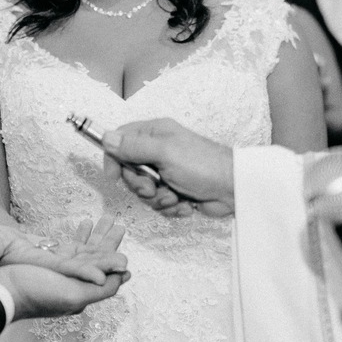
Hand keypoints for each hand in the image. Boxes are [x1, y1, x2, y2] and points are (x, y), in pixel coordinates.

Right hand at [0, 217, 131, 319]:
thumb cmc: (28, 292)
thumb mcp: (71, 295)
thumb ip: (99, 289)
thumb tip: (121, 278)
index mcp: (76, 289)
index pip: (100, 273)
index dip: (111, 263)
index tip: (124, 257)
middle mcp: (68, 281)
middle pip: (94, 259)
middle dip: (107, 242)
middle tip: (120, 225)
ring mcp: (56, 270)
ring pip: (83, 250)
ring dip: (97, 235)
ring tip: (110, 219)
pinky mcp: (45, 260)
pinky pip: (68, 247)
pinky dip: (79, 236)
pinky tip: (86, 224)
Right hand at [100, 118, 234, 216]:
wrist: (233, 190)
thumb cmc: (204, 165)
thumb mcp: (164, 153)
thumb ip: (133, 146)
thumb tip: (107, 138)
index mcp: (155, 134)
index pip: (120, 141)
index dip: (113, 158)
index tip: (113, 176)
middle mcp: (159, 151)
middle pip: (129, 171)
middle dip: (140, 185)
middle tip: (153, 187)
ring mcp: (167, 172)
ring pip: (143, 190)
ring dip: (158, 198)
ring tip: (175, 195)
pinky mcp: (175, 191)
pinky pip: (158, 202)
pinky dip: (170, 207)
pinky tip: (185, 203)